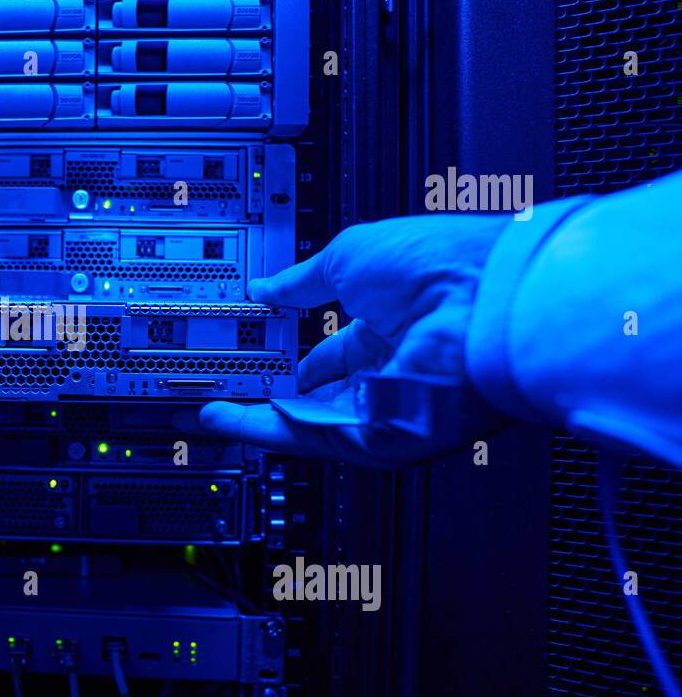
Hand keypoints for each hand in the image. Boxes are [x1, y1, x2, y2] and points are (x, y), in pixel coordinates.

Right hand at [190, 215, 510, 464]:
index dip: (285, 352)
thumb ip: (301, 280)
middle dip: (266, 393)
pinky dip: (275, 431)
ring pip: (309, 423)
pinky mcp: (386, 438)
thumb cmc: (442, 267)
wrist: (484, 302)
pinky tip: (238, 419)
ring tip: (214, 410)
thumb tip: (267, 285)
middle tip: (221, 389)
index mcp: (389, 326)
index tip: (249, 351)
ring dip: (258, 418)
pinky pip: (318, 440)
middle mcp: (390, 372)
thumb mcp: (351, 256)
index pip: (327, 352)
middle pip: (315, 394)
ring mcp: (388, 406)